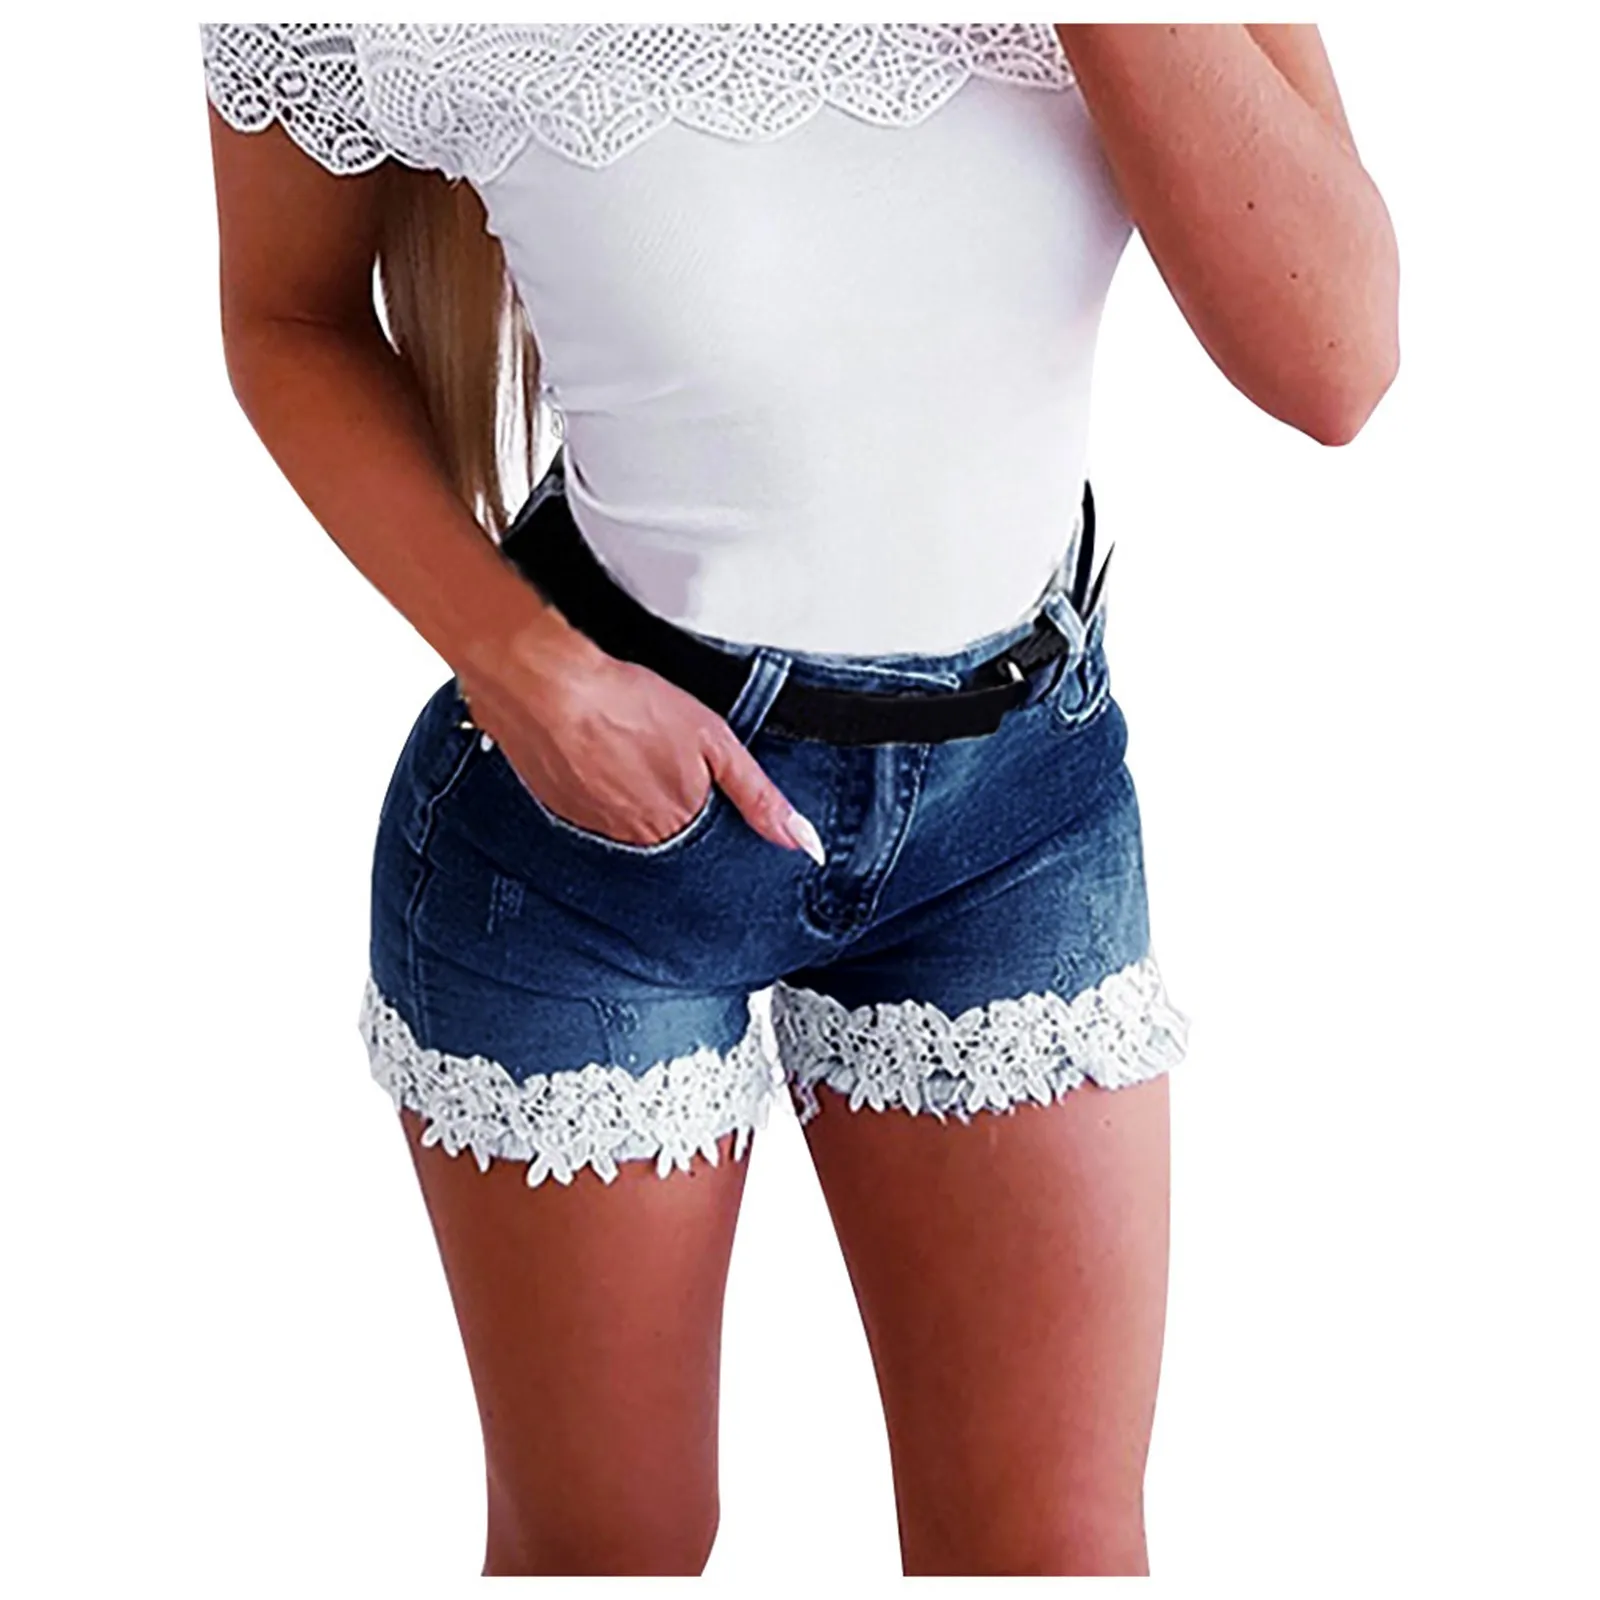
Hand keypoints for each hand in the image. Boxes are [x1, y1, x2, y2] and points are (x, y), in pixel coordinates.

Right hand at [455, 616, 825, 858]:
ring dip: (633, 795)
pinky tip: (598, 757)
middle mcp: (634, 839)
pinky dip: (598, 786)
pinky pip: (589, 810)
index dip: (708, 810)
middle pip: (667, 834)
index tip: (699, 784)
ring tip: (628, 752)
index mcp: (676, 827)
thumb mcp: (715, 741)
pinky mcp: (558, 809)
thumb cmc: (627, 704)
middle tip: (658, 758)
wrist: (545, 686)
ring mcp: (591, 827)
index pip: (706, 842)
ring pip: (627, 821)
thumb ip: (758, 795)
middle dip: (671, 803)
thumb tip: (801, 841)